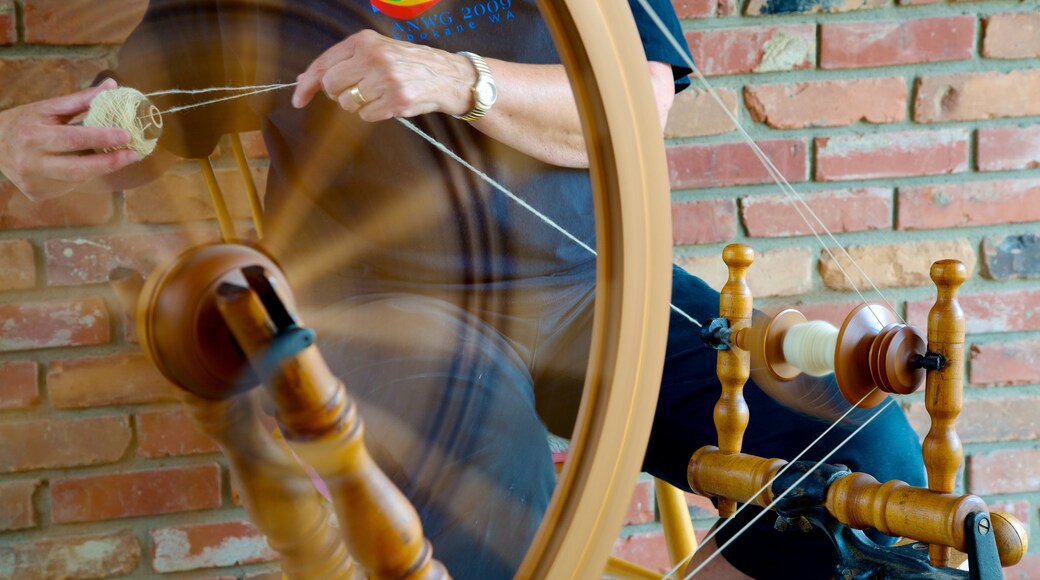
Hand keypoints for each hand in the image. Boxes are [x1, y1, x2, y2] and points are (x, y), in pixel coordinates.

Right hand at [0, 79, 141, 200]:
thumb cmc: (24, 123)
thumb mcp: (48, 108)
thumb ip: (80, 100)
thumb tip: (112, 86)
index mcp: (33, 135)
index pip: (73, 138)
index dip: (102, 137)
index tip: (126, 135)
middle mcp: (31, 161)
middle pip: (78, 168)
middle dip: (110, 162)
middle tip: (133, 154)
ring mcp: (33, 181)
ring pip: (77, 180)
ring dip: (101, 169)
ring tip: (119, 157)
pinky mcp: (37, 193)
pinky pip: (69, 186)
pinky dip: (83, 175)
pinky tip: (88, 165)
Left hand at [292, 29, 476, 121]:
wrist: (447, 76)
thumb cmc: (408, 64)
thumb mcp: (377, 51)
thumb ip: (343, 62)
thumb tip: (305, 78)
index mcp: (365, 41)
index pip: (324, 63)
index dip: (307, 84)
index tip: (298, 98)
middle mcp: (374, 57)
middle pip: (331, 86)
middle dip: (338, 94)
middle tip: (357, 91)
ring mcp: (386, 79)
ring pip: (348, 103)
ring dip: (359, 105)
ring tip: (379, 94)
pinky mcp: (397, 100)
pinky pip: (367, 116)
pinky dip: (374, 114)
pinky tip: (389, 103)